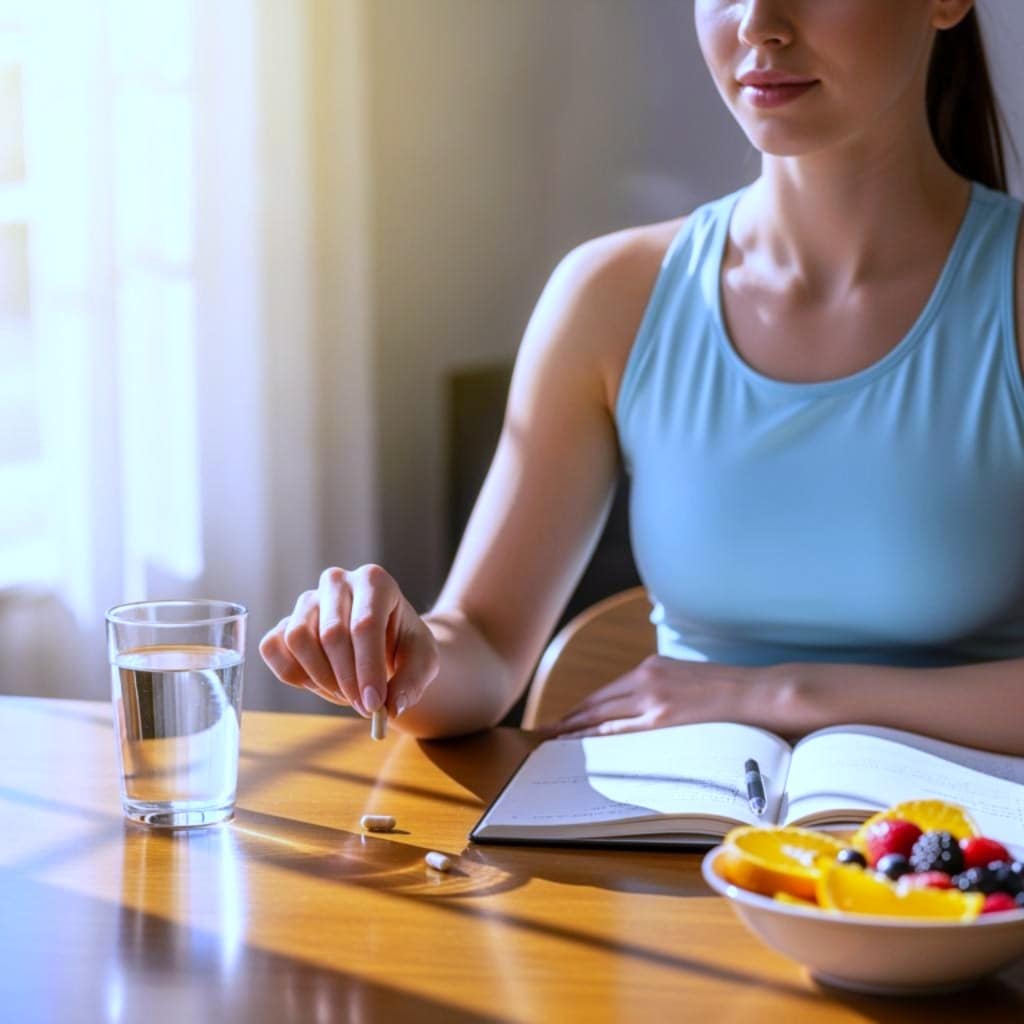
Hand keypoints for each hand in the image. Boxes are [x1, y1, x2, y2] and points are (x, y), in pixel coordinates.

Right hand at [259, 565, 439, 717]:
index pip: (365, 625)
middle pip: (332, 634)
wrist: (383, 642)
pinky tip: (320, 683)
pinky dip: (293, 675)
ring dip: (321, 678)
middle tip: (364, 707)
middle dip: (348, 680)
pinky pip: (273, 648)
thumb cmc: (404, 645)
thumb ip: (412, 681)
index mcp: (375, 581)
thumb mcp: (423, 661)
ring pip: (298, 639)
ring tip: (346, 692)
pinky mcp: (284, 621)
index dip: (368, 668)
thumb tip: (392, 707)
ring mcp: (307, 600)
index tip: (375, 704)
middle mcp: (337, 582)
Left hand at [537, 655, 754, 738]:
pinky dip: (596, 738)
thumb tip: (648, 713)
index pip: (607, 691)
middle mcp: (647, 678)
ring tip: (553, 742)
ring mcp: (654, 698)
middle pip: (597, 702)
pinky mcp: (663, 717)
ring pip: (602, 717)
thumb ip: (664, 691)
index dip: (582, 707)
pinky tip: (581, 746)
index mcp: (653, 666)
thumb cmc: (730, 691)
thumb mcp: (688, 680)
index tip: (563, 719)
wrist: (759, 691)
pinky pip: (621, 731)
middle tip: (544, 732)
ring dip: (575, 730)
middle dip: (569, 719)